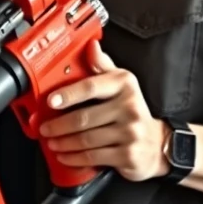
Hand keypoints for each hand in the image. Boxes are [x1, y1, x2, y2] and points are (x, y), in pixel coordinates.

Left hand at [39, 40, 169, 181]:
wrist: (158, 144)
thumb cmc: (132, 111)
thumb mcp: (122, 84)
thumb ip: (102, 66)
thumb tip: (90, 45)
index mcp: (125, 86)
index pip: (92, 87)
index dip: (68, 94)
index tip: (51, 101)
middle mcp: (130, 108)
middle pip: (84, 118)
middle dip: (59, 125)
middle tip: (45, 128)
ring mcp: (130, 133)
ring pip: (86, 139)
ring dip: (64, 143)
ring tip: (52, 142)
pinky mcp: (128, 155)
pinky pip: (94, 156)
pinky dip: (75, 158)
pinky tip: (64, 155)